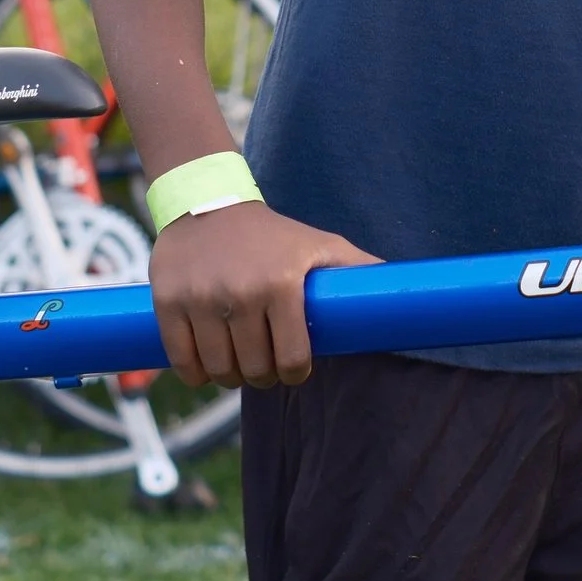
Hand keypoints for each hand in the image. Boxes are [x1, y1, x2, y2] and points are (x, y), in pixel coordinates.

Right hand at [149, 202, 376, 388]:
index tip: (293, 368)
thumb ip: (360, 268)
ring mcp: (200, 299)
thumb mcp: (320, 243)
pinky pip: (182, 361)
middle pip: (254, 370)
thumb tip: (414, 293)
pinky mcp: (167, 302)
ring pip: (218, 371)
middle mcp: (240, 293)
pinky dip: (195, 373)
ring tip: (238, 364)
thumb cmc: (273, 234)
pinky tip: (206, 365)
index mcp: (282, 283)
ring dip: (230, 377)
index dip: (295, 372)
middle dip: (263, 376)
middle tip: (264, 366)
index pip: (293, 359)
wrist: (207, 202)